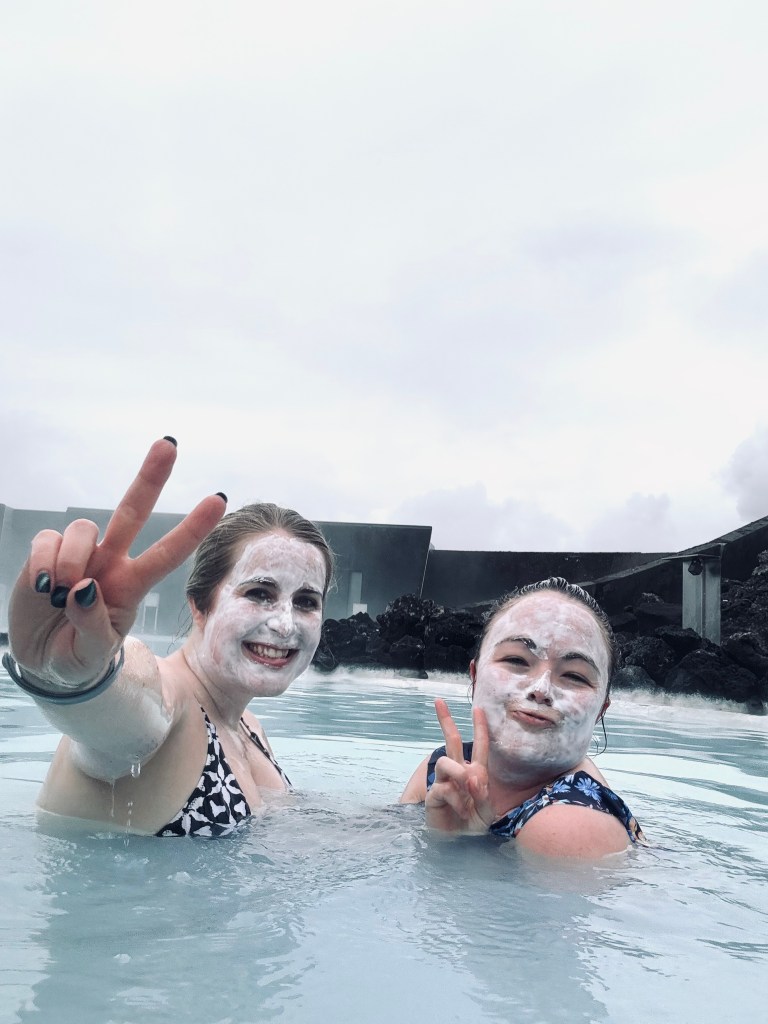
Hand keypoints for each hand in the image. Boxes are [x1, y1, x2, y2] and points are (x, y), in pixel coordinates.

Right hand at [8, 438, 225, 686]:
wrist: (44, 663)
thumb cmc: (79, 657)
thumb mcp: (93, 654)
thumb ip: (93, 625)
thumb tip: (83, 588)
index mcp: (133, 585)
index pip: (169, 553)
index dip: (194, 527)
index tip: (220, 499)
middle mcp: (111, 563)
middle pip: (134, 511)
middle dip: (151, 476)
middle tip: (169, 443)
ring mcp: (80, 555)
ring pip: (85, 528)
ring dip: (72, 558)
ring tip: (59, 592)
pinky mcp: (47, 552)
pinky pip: (49, 538)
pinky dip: (44, 559)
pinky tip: (42, 586)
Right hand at [425, 699, 495, 833]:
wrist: (459, 844)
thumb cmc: (474, 824)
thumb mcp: (487, 811)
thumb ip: (482, 794)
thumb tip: (471, 777)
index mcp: (475, 773)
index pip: (479, 746)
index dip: (479, 728)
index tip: (478, 709)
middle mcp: (458, 773)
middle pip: (451, 741)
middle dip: (445, 720)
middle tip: (438, 701)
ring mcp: (444, 782)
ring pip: (446, 762)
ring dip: (459, 773)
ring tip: (468, 790)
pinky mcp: (434, 796)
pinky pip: (444, 788)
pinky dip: (457, 800)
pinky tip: (463, 811)